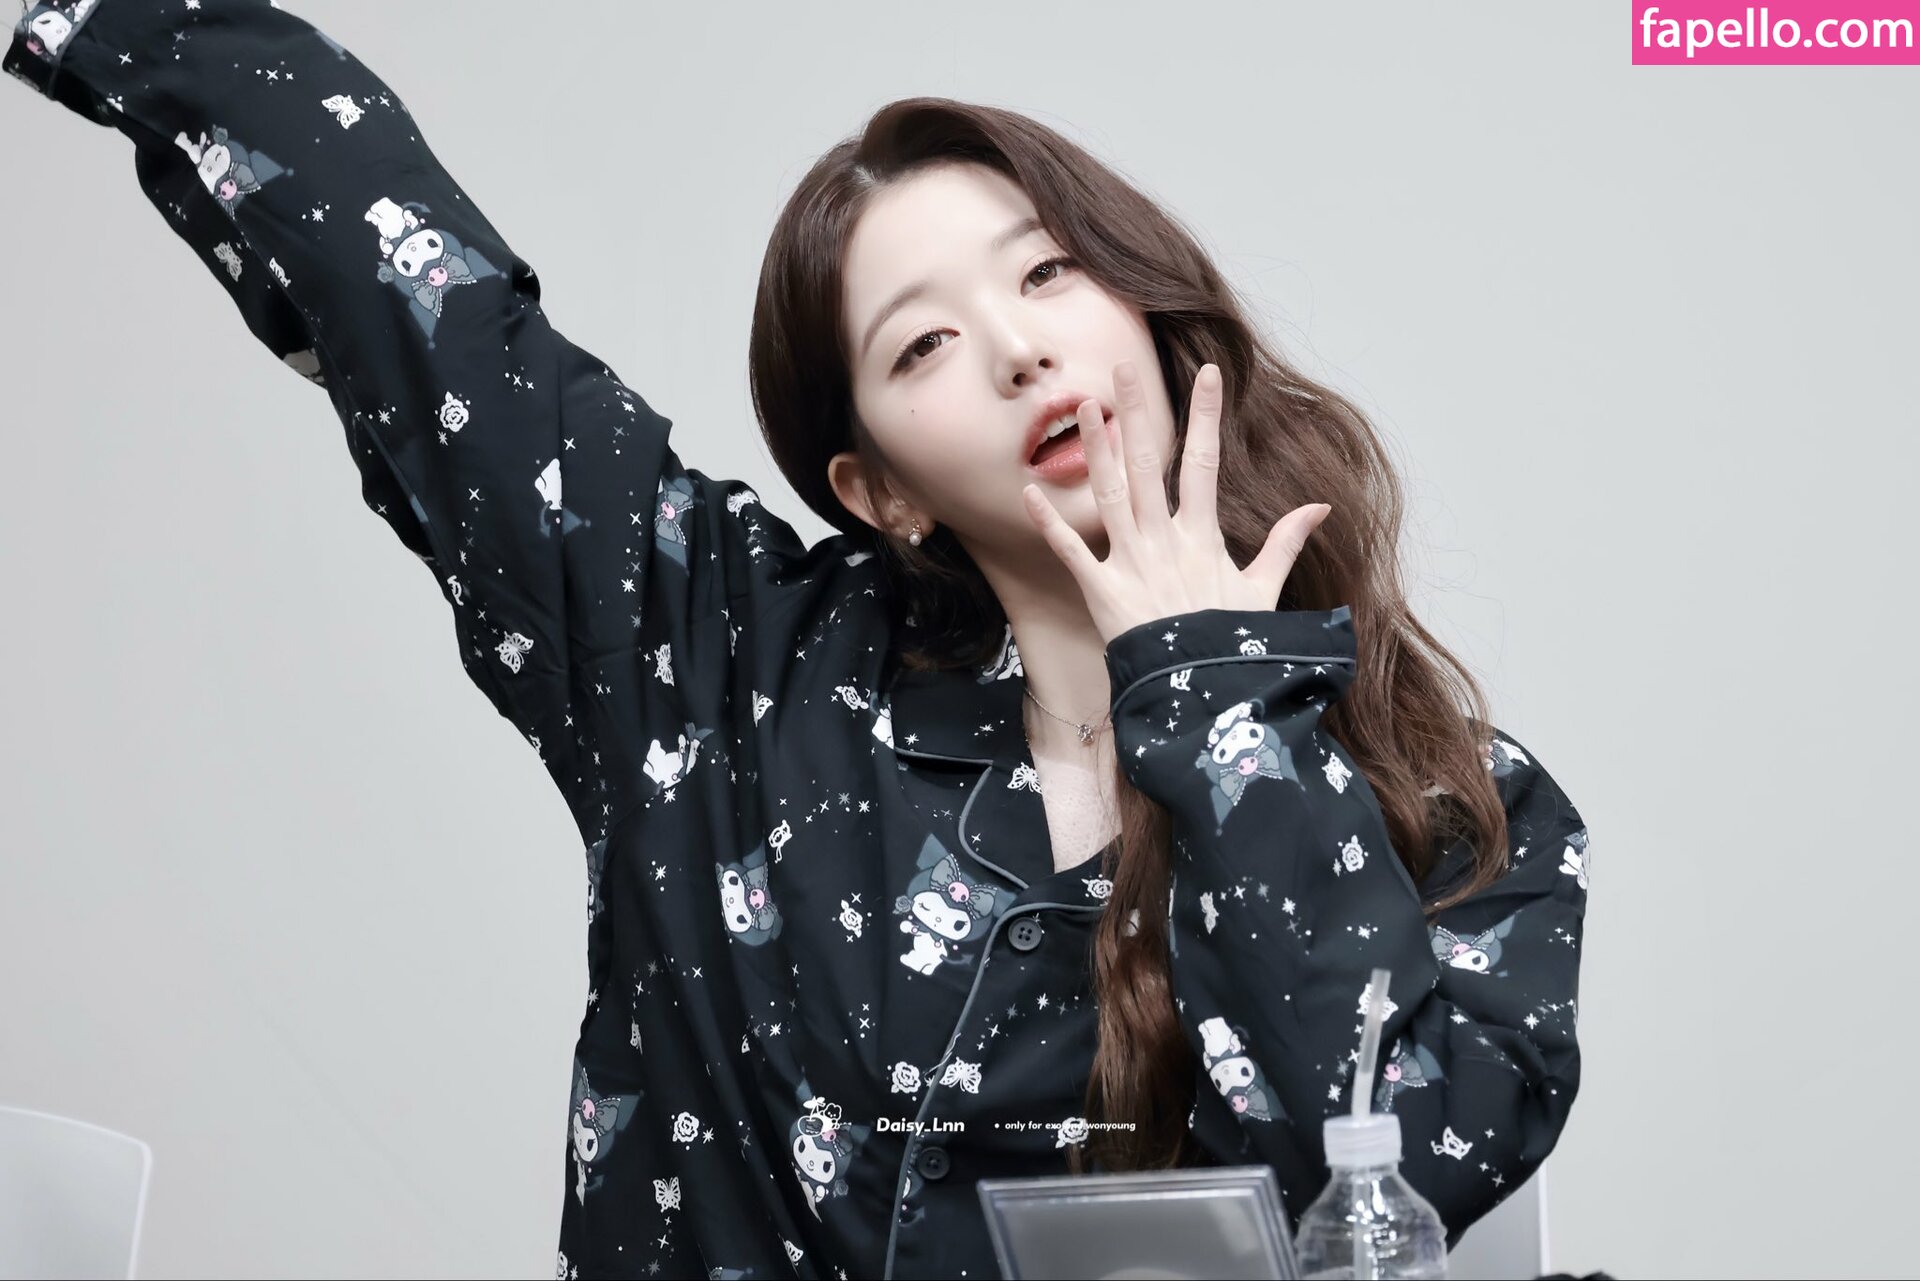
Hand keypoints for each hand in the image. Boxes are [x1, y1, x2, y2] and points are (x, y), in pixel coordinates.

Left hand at [1021, 360, 1332, 645]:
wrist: (1200, 696)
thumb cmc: (1229, 646)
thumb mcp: (1263, 593)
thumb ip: (1284, 544)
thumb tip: (1319, 506)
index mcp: (1202, 537)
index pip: (1205, 464)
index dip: (1206, 417)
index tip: (1208, 374)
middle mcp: (1163, 541)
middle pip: (1148, 465)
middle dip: (1137, 413)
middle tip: (1124, 368)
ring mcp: (1130, 563)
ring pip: (1109, 495)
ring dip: (1096, 450)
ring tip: (1085, 407)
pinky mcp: (1100, 591)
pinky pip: (1070, 552)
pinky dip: (1049, 523)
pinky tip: (1029, 491)